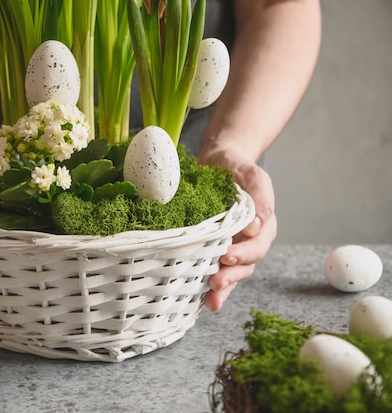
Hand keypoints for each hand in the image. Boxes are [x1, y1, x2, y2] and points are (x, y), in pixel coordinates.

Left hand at [198, 150, 276, 310]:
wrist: (217, 163)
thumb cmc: (237, 168)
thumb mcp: (253, 175)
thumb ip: (260, 197)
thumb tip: (255, 227)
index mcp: (262, 226)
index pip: (257, 246)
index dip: (244, 254)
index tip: (228, 256)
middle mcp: (247, 241)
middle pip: (245, 266)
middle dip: (231, 277)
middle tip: (216, 284)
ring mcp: (230, 247)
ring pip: (231, 274)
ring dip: (222, 288)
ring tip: (210, 299)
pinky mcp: (211, 249)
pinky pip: (212, 270)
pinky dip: (207, 287)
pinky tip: (199, 300)